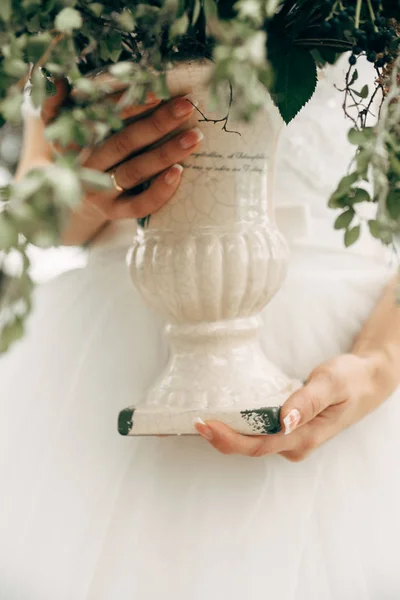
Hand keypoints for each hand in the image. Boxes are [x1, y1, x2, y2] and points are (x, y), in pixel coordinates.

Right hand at [42, 80, 201, 222]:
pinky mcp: (113, 212)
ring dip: (166, 153)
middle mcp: (84, 166)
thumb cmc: (74, 154)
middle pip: (123, 143)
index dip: (129, 106)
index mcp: (71, 140)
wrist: (65, 201)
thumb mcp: (57, 127)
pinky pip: (139, 206)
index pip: (101, 119)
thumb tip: (58, 77)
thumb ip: (58, 103)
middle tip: (186, 107)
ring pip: (135, 172)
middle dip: (157, 124)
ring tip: (194, 138)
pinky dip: (159, 191)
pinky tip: (179, 173)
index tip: (157, 91)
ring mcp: (99, 192)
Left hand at [195, 352, 385, 459]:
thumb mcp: (331, 383)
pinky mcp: (288, 430)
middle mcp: (295, 443)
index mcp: (305, 436)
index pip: (259, 445)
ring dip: (226, 434)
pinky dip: (238, 426)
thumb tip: (283, 420)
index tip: (205, 425)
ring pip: (252, 442)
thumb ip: (308, 401)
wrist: (367, 382)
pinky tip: (222, 416)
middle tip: (193, 421)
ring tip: (199, 420)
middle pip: (250, 448)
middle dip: (220, 439)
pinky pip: (258, 433)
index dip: (229, 439)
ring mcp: (291, 439)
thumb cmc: (350, 380)